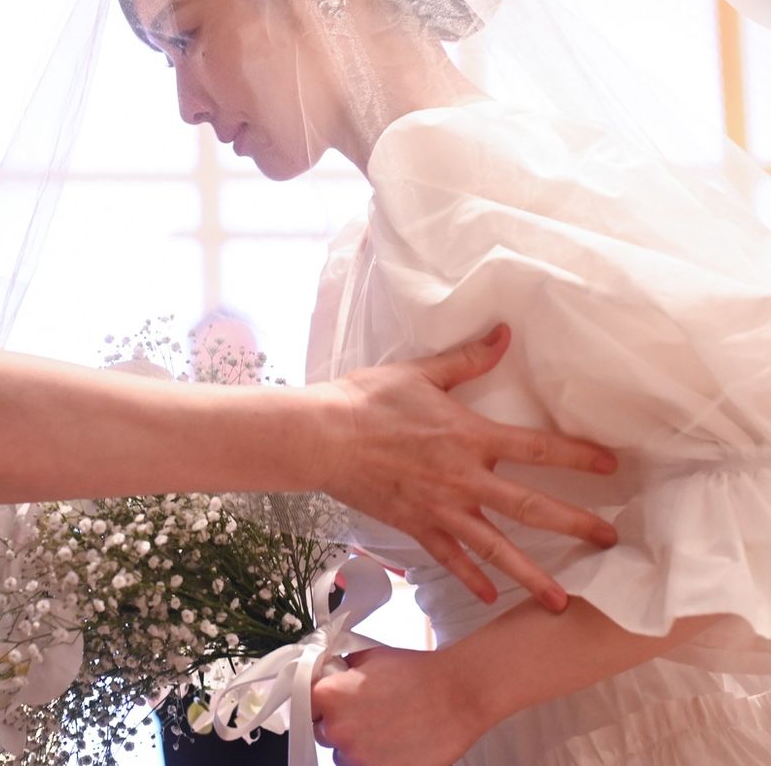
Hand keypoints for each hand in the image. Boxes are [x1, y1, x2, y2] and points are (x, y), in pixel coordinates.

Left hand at [312, 646, 484, 765]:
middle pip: (322, 731)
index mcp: (330, 695)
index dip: (318, 699)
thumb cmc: (414, 672)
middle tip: (362, 711)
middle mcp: (338, 730)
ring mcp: (358, 759)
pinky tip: (392, 744)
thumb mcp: (368, 655)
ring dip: (355, 745)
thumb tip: (330, 673)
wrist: (455, 695)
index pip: (304, 702)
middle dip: (337, 721)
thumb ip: (341, 668)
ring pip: (342, 755)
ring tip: (383, 729)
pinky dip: (373, 760)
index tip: (330, 698)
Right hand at [313, 323, 618, 610]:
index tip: (611, 466)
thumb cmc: (368, 399)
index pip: (536, 448)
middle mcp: (463, 478)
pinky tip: (488, 595)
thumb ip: (467, 359)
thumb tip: (503, 333)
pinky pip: (449, 557)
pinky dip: (470, 577)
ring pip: (495, 547)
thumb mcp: (420, 372)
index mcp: (469, 436)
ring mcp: (440, 507)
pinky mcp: (415, 525)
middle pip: (530, 507)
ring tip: (563, 601)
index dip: (577, 456)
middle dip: (574, 524)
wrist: (324, 436)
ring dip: (531, 574)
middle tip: (610, 540)